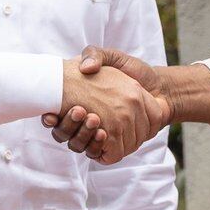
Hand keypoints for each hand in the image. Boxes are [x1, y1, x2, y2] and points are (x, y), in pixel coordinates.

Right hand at [47, 47, 169, 160]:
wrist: (159, 87)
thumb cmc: (133, 71)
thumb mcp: (111, 57)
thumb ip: (95, 55)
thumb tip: (84, 68)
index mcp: (80, 104)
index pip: (55, 118)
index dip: (50, 119)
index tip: (50, 115)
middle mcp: (88, 123)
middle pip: (65, 135)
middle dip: (67, 127)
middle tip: (78, 111)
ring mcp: (102, 136)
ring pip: (80, 146)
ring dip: (82, 136)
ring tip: (92, 120)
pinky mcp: (117, 146)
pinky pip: (102, 154)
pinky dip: (98, 147)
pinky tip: (101, 133)